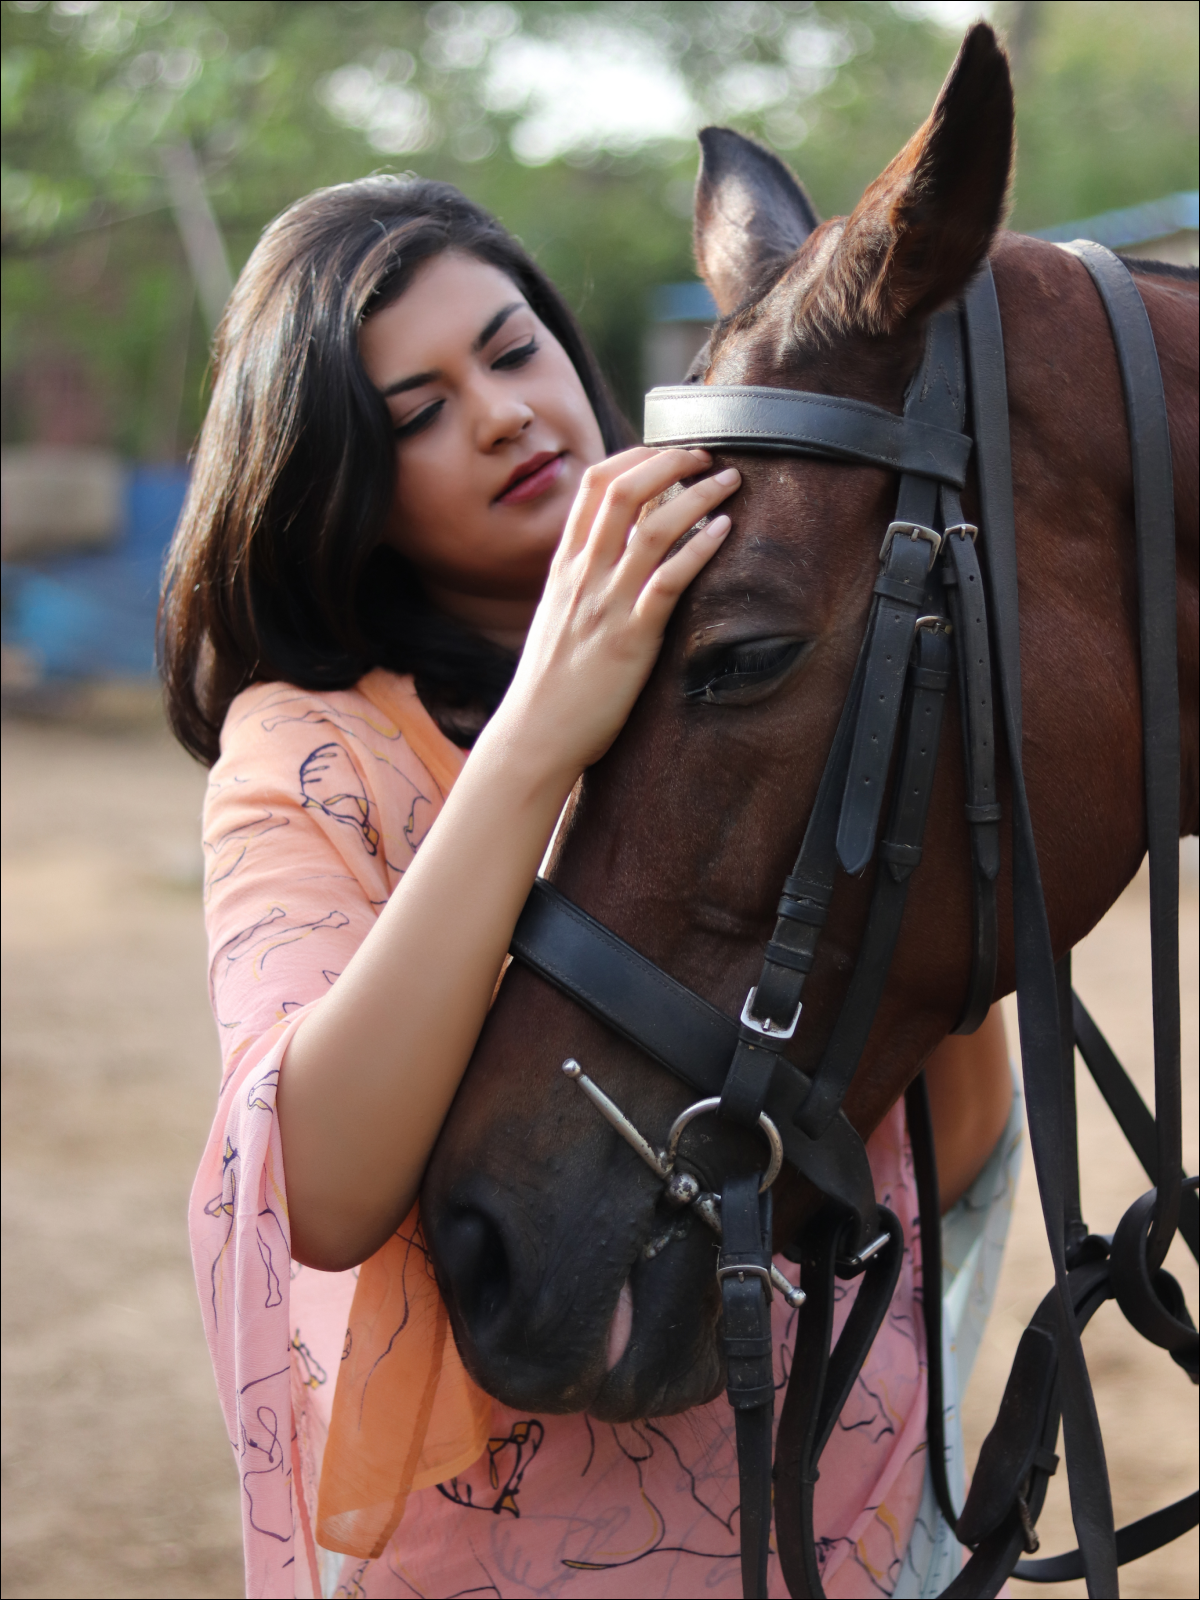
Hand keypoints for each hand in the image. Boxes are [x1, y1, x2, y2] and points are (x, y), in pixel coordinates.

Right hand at [493, 447, 739, 781]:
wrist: (534, 735)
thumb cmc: (551, 686)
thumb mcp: (558, 618)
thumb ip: (583, 583)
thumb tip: (617, 557)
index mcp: (564, 567)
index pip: (593, 486)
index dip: (634, 457)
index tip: (667, 451)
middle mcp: (583, 576)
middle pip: (623, 491)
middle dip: (670, 462)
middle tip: (706, 455)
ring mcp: (605, 605)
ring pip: (652, 528)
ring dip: (697, 495)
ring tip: (729, 481)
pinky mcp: (630, 638)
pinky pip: (668, 580)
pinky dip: (699, 548)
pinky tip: (723, 531)